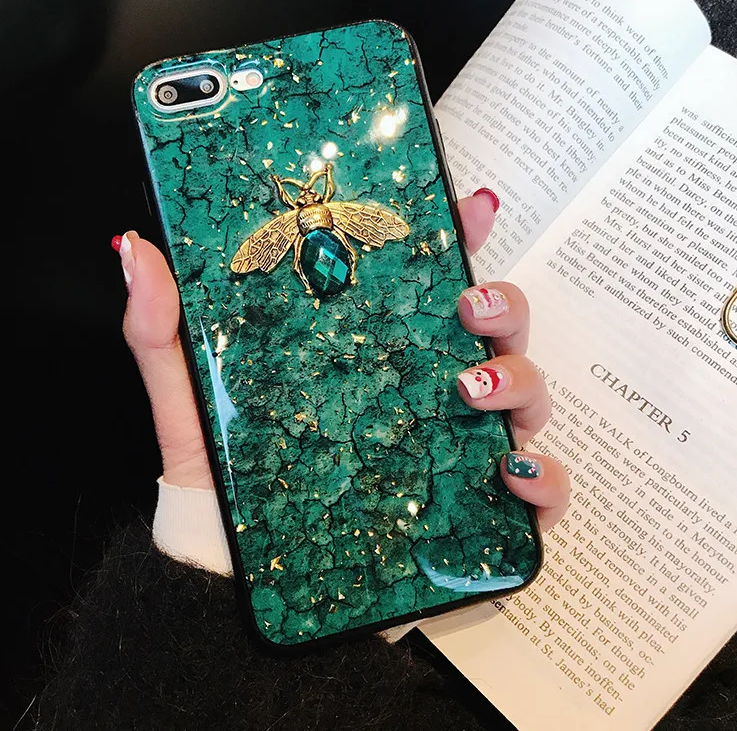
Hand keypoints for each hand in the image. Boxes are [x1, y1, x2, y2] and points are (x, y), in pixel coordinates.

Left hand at [114, 188, 569, 529]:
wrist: (237, 587)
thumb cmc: (225, 490)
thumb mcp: (190, 402)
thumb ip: (162, 330)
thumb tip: (137, 251)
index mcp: (374, 354)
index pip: (428, 283)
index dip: (459, 235)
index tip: (471, 202)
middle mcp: (424, 395)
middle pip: (496, 330)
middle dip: (504, 302)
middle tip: (470, 305)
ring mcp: (456, 453)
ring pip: (526, 395)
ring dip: (519, 380)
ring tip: (469, 389)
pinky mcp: (475, 516)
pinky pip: (539, 491)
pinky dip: (546, 478)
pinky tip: (511, 472)